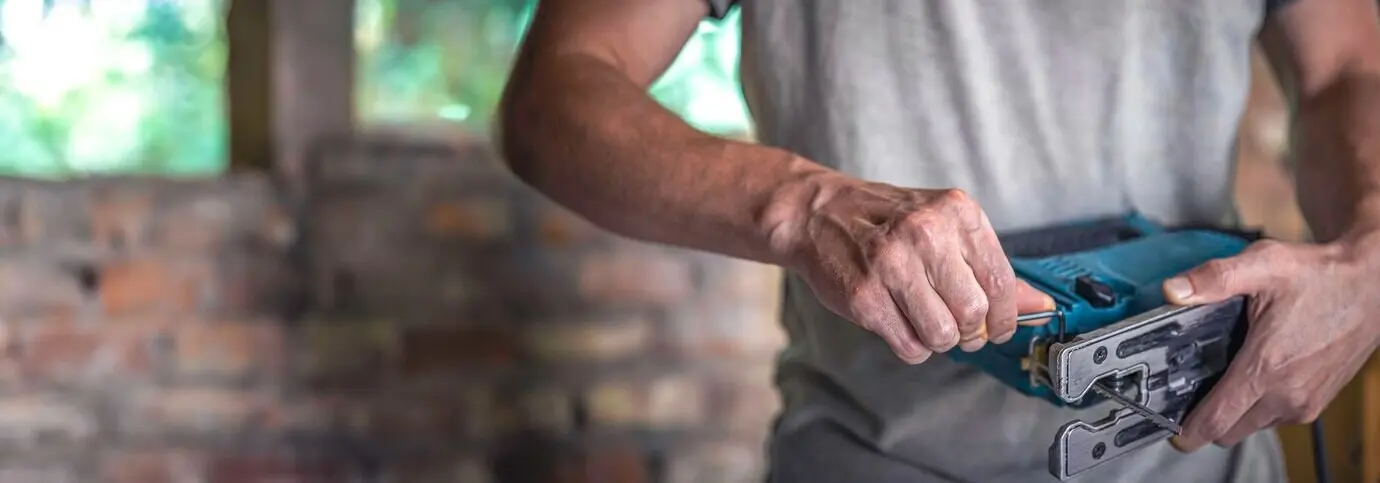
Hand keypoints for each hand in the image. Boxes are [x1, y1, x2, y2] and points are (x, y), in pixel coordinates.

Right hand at [782, 176, 1055, 363]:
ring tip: (923, 320)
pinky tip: (899, 322)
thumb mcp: (944, 227)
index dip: (1004, 317)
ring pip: (942, 335)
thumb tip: (1039, 307)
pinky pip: (909, 346)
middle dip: (969, 332)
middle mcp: (925, 234)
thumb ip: (989, 268)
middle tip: (955, 326)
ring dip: (938, 340)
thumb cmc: (886, 221)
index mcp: (956, 212)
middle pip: (973, 313)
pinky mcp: (864, 296)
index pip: (1001, 282)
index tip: (996, 327)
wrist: (818, 213)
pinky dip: (911, 345)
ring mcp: (891, 266)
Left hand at [1164, 236, 1379, 450]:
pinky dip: (1259, 404)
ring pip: (1251, 425)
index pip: (1217, 421)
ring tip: (1227, 374)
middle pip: (1229, 431)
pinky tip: (1256, 372)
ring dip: (1235, 410)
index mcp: (1267, 368)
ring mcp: (1305, 403)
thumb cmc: (1320, 276)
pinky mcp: (1317, 402)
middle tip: (1193, 387)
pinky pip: (1275, 416)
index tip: (1170, 428)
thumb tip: (1173, 290)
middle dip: (1207, 417)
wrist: (1371, 285)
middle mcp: (1287, 394)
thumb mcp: (1262, 265)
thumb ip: (1214, 279)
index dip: (1188, 430)